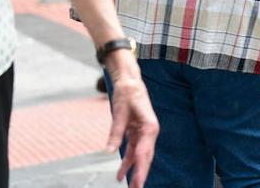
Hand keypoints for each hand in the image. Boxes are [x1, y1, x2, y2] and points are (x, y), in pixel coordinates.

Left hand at [105, 53, 158, 187]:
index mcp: (149, 127)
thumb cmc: (127, 94)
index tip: (138, 182)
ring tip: (129, 186)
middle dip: (141, 174)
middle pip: (145, 157)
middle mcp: (150, 132)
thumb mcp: (119, 113)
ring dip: (134, 170)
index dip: (140, 168)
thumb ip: (115, 132)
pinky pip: (133, 151)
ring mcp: (144, 133)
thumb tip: (109, 151)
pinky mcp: (137, 133)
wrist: (129, 82)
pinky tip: (121, 173)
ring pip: (139, 156)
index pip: (144, 152)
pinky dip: (127, 162)